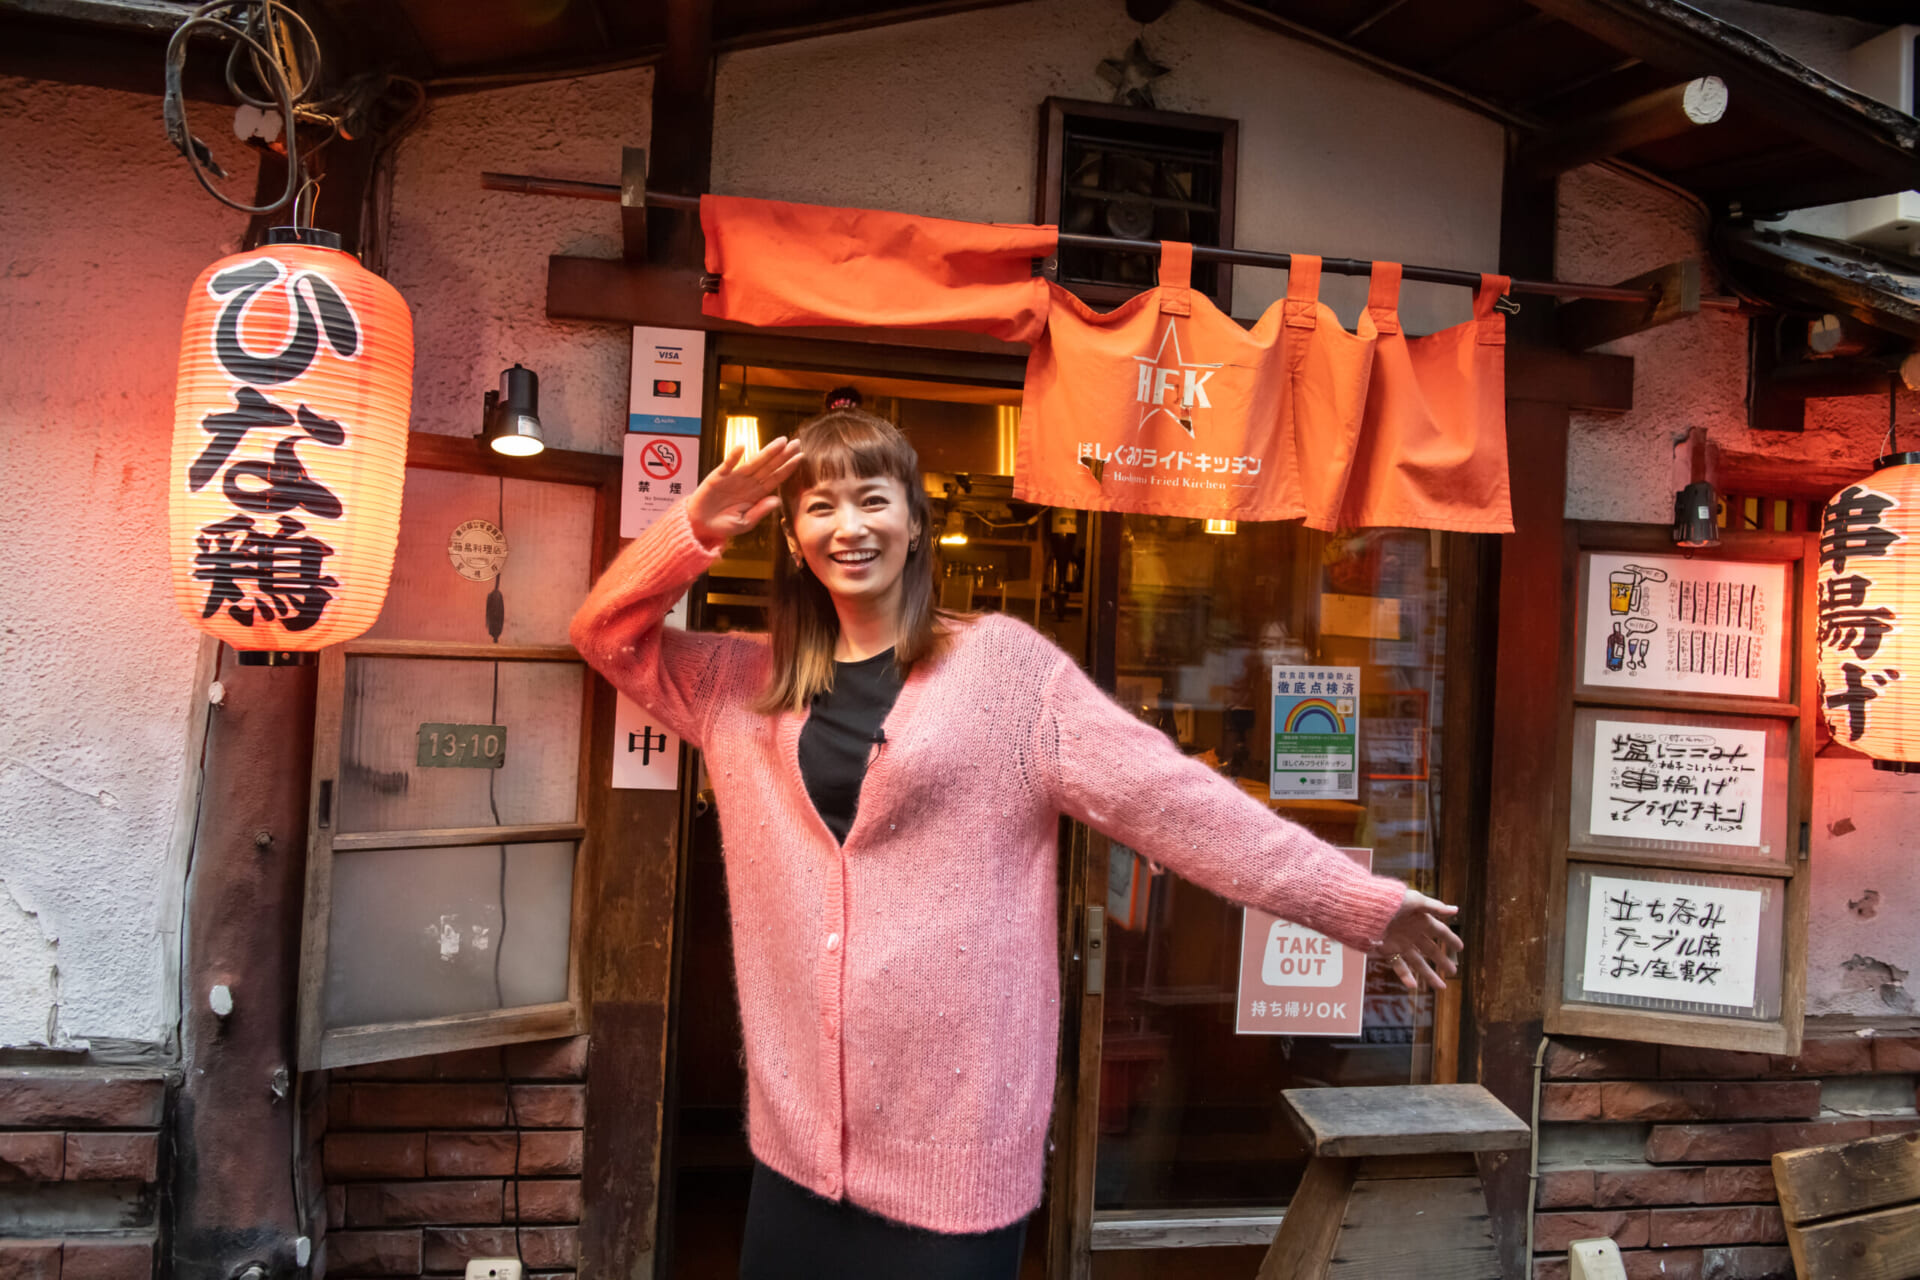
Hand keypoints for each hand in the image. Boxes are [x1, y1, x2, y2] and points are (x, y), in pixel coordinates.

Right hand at [685, 437, 804, 545]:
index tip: (800, 457)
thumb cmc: (723, 525)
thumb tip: (778, 500)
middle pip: (768, 467)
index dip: (787, 468)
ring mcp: (733, 478)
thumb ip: (760, 512)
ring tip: (780, 442)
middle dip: (782, 455)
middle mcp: (747, 483)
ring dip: (766, 452)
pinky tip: (742, 447)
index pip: (775, 478)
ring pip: (753, 463)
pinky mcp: (718, 477)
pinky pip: (727, 464)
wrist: (699, 525)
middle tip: (796, 443)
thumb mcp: (744, 523)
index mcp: (756, 494)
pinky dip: (734, 456)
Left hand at [1373, 889, 1461, 992]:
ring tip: (1441, 987)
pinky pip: (1399, 966)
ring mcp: (1400, 943)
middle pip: (1431, 950)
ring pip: (1418, 962)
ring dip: (1429, 974)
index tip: (1461, 948)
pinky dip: (1405, 976)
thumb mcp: (1414, 900)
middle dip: (1442, 960)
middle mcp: (1411, 933)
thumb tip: (1456, 910)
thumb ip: (1435, 907)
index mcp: (1420, 920)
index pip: (1439, 931)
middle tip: (1453, 971)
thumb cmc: (1389, 899)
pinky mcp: (1387, 951)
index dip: (1450, 939)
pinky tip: (1414, 986)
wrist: (1362, 907)